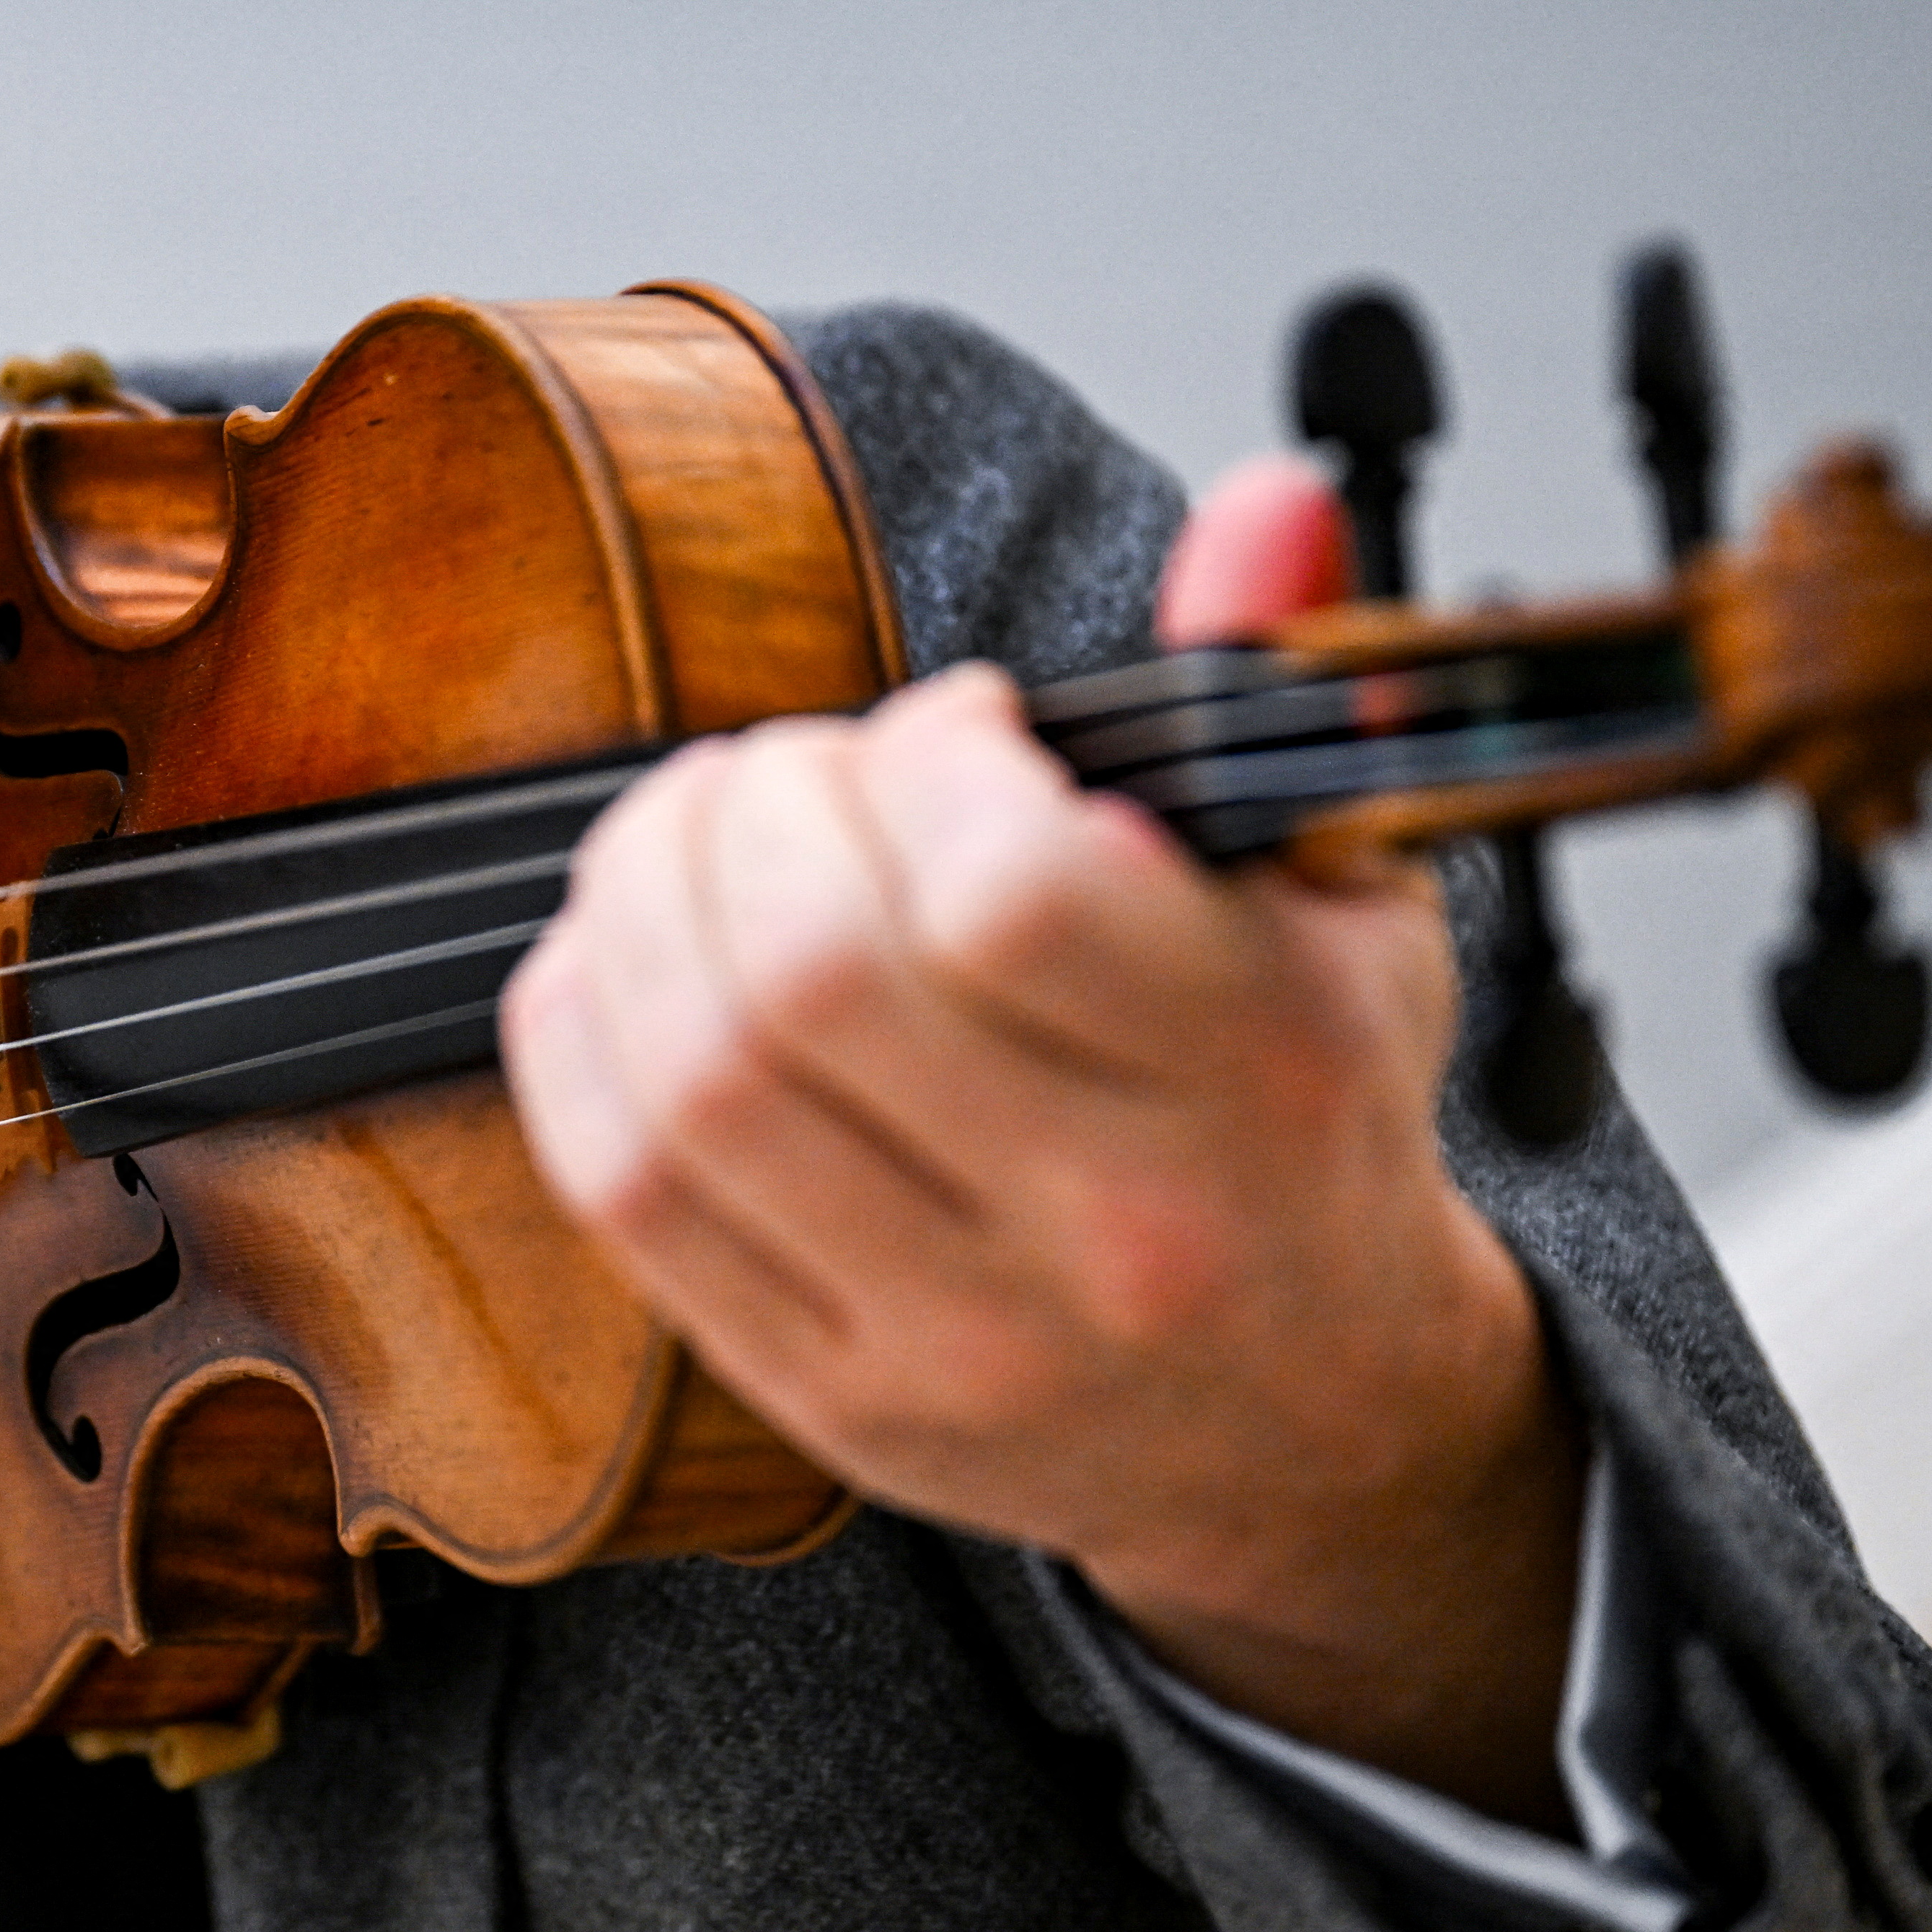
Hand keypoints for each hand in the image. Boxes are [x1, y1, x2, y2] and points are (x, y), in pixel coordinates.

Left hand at [499, 455, 1584, 1826]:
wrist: (1315, 1423)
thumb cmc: (1310, 1122)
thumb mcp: (1349, 893)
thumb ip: (1277, 682)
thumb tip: (1271, 507)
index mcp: (1252, 1084)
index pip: (1004, 893)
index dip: (927, 760)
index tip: (955, 733)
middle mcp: (1103, 1231)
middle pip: (809, 972)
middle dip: (757, 809)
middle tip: (794, 774)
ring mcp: (951, 1335)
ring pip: (693, 1076)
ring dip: (648, 900)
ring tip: (706, 840)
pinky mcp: (828, 1400)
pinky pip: (620, 1190)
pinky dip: (581, 1034)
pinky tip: (632, 958)